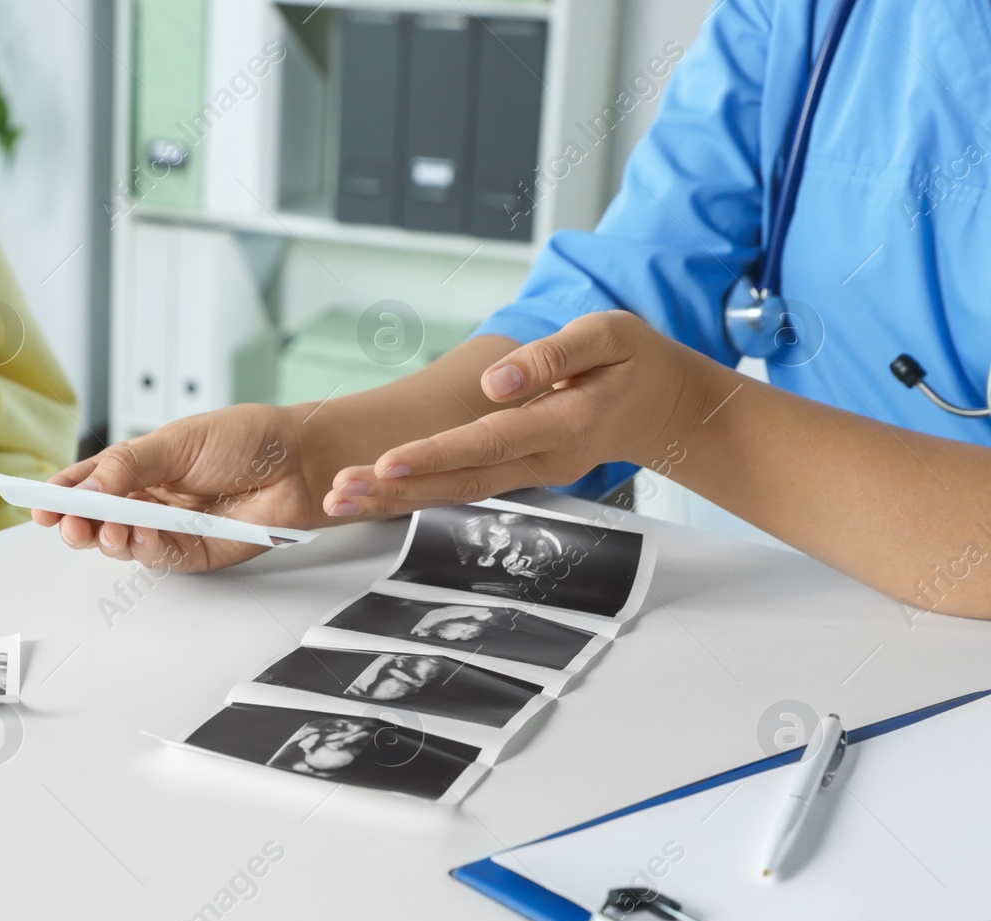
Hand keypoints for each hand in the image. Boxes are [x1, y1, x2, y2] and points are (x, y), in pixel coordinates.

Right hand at [33, 404, 320, 571]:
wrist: (296, 462)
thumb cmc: (244, 439)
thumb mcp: (177, 441)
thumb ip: (128, 467)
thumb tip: (86, 488)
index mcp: (139, 465)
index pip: (89, 482)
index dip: (62, 494)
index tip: (39, 504)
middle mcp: (149, 497)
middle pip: (98, 519)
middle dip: (77, 524)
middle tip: (68, 523)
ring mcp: (169, 526)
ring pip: (122, 543)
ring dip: (108, 539)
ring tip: (106, 529)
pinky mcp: (193, 552)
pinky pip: (159, 558)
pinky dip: (145, 549)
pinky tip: (143, 535)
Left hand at [324, 311, 711, 515]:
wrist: (668, 407)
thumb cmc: (637, 363)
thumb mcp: (610, 335)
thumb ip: (554, 356)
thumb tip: (495, 382)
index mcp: (563, 425)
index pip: (488, 442)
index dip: (436, 454)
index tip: (387, 462)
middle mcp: (542, 460)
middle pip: (460, 481)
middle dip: (397, 491)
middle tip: (339, 492)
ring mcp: (532, 473)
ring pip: (457, 492)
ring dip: (397, 499)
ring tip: (340, 498)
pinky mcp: (520, 472)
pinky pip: (465, 487)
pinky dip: (419, 493)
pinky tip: (376, 493)